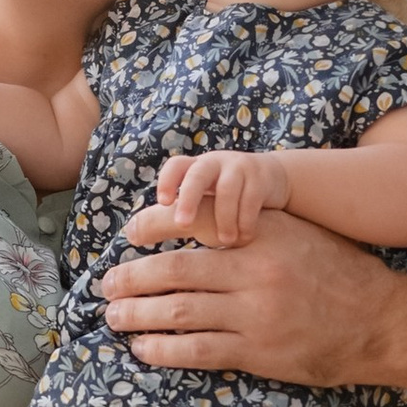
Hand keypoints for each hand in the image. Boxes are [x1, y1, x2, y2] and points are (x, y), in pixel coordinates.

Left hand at [98, 205, 405, 386]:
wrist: (381, 322)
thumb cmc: (336, 272)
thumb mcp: (297, 232)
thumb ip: (250, 224)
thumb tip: (190, 219)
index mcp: (263, 232)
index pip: (193, 220)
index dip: (152, 225)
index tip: (128, 233)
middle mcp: (256, 269)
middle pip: (174, 270)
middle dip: (131, 279)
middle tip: (106, 286)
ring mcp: (256, 313)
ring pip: (178, 312)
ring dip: (137, 316)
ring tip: (114, 318)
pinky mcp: (258, 353)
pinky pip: (197, 351)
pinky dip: (163, 350)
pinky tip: (143, 349)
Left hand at [144, 146, 292, 247]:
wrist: (273, 179)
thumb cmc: (227, 197)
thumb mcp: (203, 199)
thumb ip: (176, 214)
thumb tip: (133, 236)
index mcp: (195, 168)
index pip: (176, 165)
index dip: (167, 181)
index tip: (163, 202)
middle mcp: (215, 164)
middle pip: (197, 174)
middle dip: (189, 198)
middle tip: (183, 225)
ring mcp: (239, 168)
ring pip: (227, 189)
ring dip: (224, 217)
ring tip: (224, 241)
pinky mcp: (262, 177)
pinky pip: (252, 198)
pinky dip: (247, 220)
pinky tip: (245, 238)